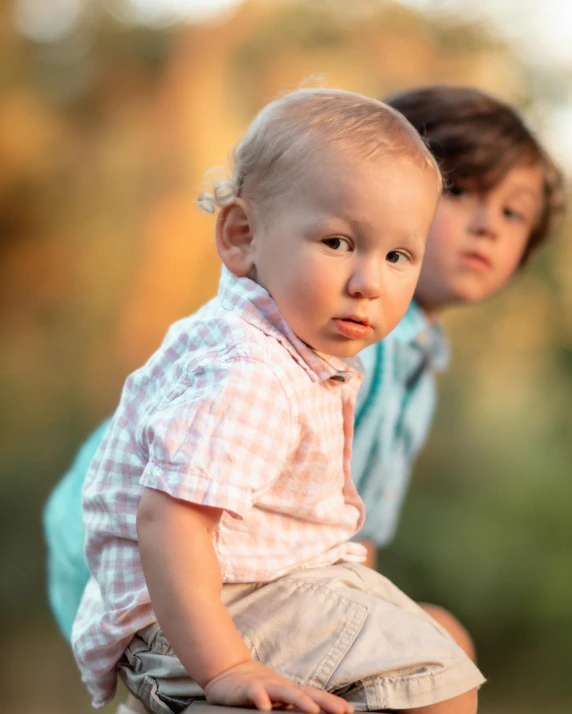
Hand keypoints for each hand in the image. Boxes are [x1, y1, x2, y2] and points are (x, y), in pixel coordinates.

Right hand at [204, 660, 353, 713]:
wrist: (228, 671)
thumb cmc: (256, 688)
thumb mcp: (277, 698)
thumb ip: (293, 705)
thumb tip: (316, 712)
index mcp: (289, 691)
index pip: (314, 696)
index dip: (331, 702)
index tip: (348, 710)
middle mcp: (280, 686)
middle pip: (305, 693)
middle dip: (324, 702)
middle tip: (341, 711)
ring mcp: (265, 686)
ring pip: (284, 692)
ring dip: (300, 701)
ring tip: (313, 710)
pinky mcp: (247, 689)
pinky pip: (255, 693)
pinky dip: (261, 699)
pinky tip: (265, 708)